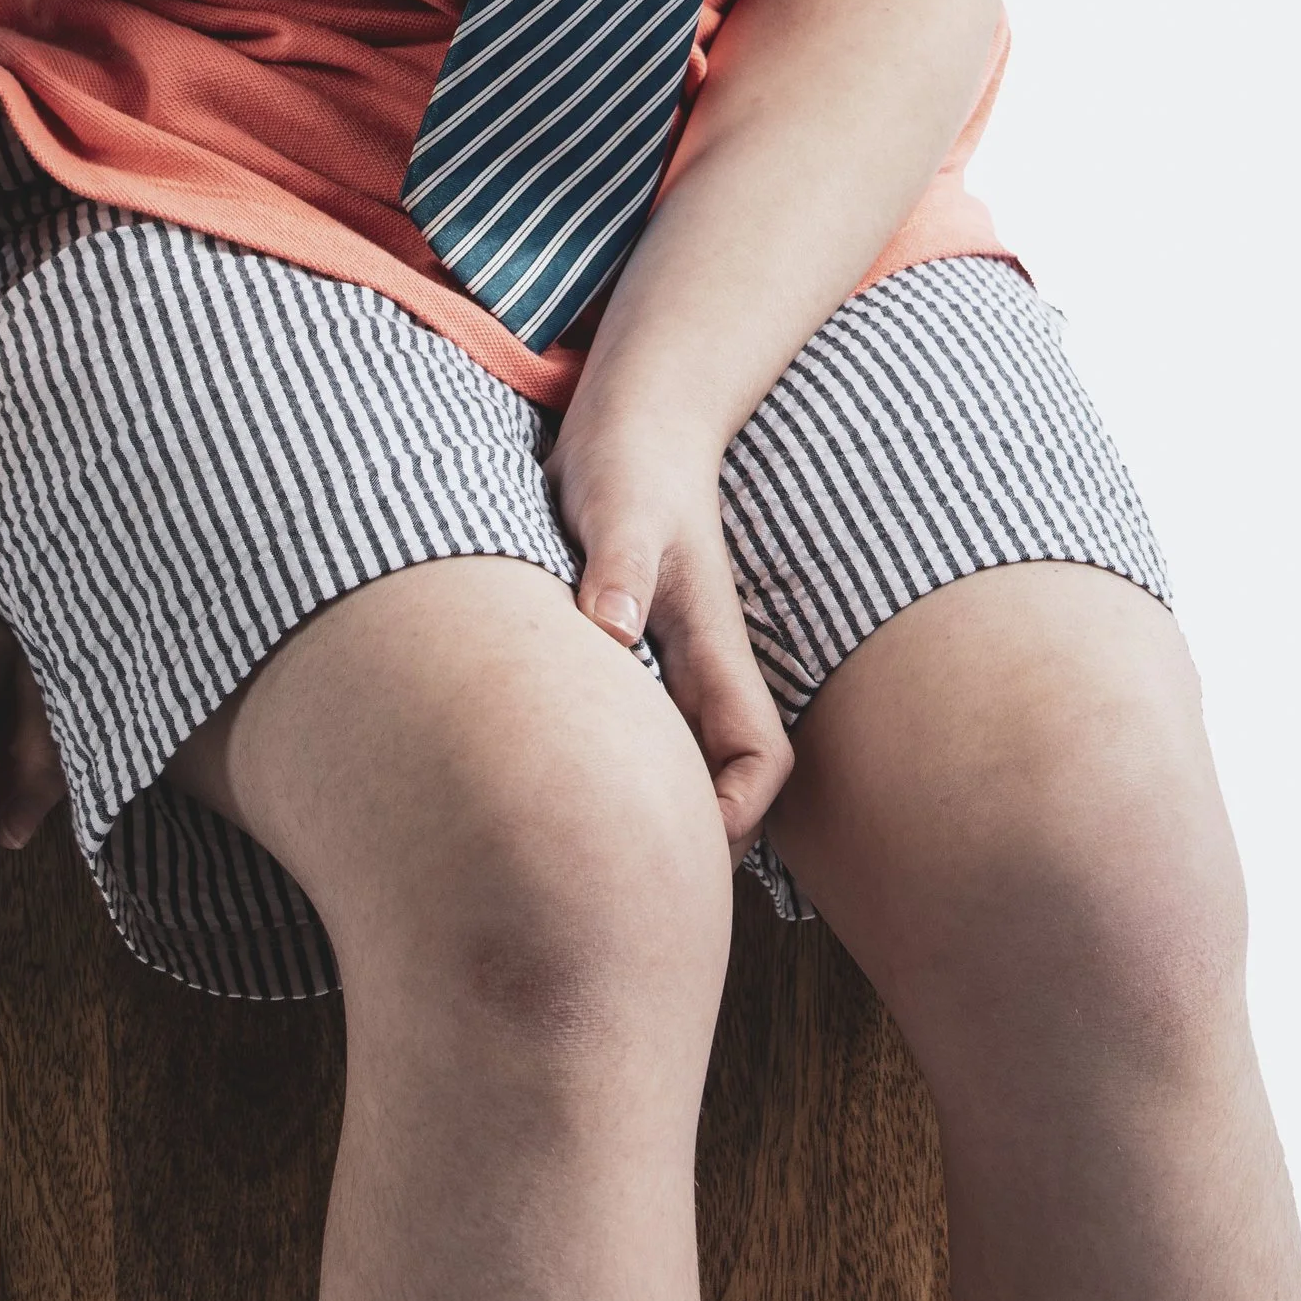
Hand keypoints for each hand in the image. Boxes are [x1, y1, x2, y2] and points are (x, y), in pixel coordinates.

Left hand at [546, 418, 792, 854]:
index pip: (760, 760)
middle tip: (607, 878)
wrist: (627, 421)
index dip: (734, 815)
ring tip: (569, 844)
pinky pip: (631, 730)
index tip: (679, 845)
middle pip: (721, 784)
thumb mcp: (621, 508)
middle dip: (688, 841)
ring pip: (674, 763)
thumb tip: (613, 630)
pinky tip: (539, 771)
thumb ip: (621, 565)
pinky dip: (605, 759)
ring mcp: (665, 664)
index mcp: (713, 647)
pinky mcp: (627, 652)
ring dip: (643, 802)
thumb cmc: (630, 459)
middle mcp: (699, 668)